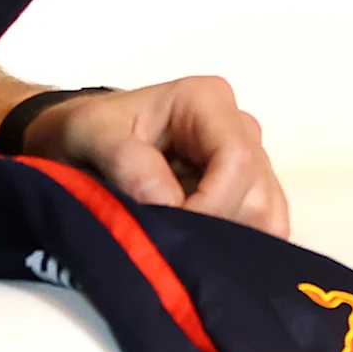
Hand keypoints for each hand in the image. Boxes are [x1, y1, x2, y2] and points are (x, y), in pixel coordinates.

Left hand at [24, 76, 290, 238]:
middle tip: (169, 245)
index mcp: (205, 101)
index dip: (212, 204)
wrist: (85, 140)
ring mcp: (247, 160)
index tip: (172, 229)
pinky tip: (196, 250)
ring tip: (179, 246)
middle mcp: (238, 126)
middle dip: (218, 228)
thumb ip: (126, 160)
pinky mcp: (245, 191)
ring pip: (267, 215)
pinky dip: (235, 247)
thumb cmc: (89, 130)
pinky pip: (263, 227)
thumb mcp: (91, 134)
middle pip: (258, 191)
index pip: (237, 158)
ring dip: (229, 241)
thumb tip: (167, 202)